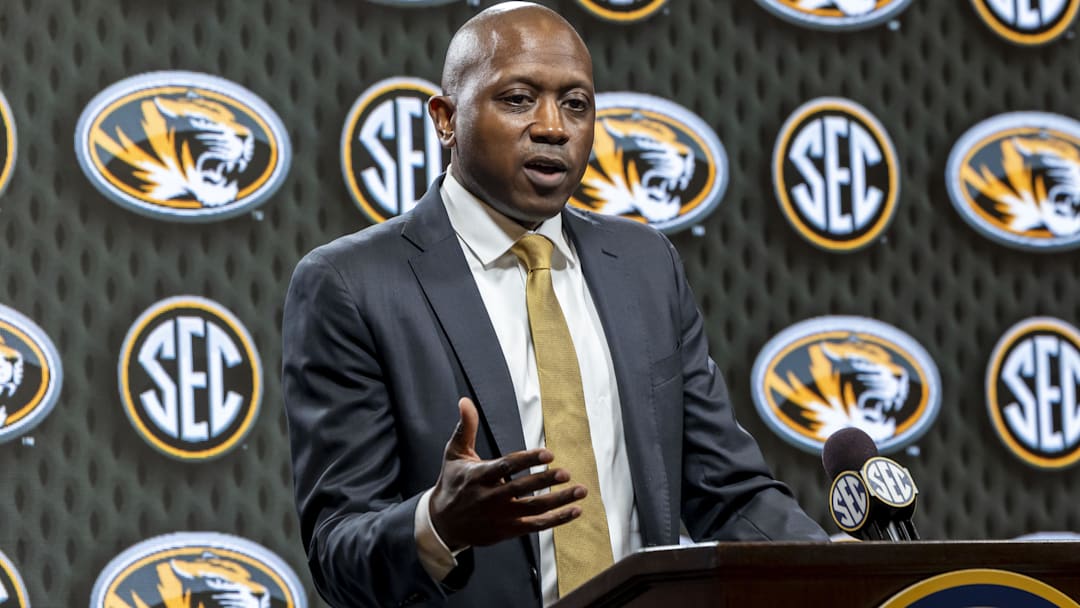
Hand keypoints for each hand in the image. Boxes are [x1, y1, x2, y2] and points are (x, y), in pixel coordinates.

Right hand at [429, 397, 585, 550]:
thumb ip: (465, 428)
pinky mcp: (508, 530)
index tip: (548, 454)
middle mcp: (490, 498)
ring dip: (559, 501)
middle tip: (566, 473)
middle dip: (545, 481)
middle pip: (522, 489)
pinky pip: (536, 526)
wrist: (443, 524)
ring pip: (534, 509)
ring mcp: (500, 516)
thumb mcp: (454, 454)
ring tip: (580, 490)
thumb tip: (465, 401)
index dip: (528, 460)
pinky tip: (575, 510)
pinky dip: (557, 519)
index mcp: (478, 476)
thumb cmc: (452, 483)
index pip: (506, 467)